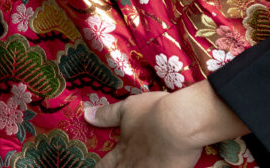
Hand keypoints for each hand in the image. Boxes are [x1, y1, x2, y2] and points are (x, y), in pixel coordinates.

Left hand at [86, 91, 203, 167]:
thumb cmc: (154, 113)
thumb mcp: (128, 108)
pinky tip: (162, 166)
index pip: (103, 166)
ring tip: (141, 165)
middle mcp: (132, 166)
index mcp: (121, 153)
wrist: (181, 123)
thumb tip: (88, 115)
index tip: (97, 167)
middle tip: (121, 165)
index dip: (99, 167)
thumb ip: (107, 114)